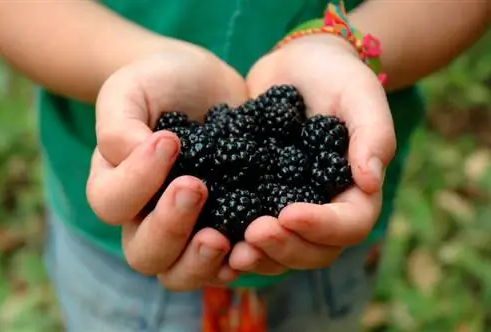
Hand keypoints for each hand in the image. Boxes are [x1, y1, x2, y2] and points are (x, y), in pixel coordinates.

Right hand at [86, 44, 248, 290]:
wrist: (204, 86)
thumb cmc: (160, 83)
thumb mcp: (131, 89)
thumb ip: (120, 125)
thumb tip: (135, 158)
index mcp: (116, 185)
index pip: (112, 202)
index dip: (137, 181)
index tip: (170, 142)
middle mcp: (145, 218)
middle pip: (144, 253)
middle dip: (168, 229)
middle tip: (195, 188)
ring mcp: (186, 231)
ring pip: (178, 274)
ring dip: (199, 263)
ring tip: (220, 238)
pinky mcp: (223, 229)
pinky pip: (224, 265)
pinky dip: (237, 263)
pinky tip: (251, 245)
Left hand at [228, 35, 395, 273]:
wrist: (296, 67)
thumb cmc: (335, 76)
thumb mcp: (359, 95)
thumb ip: (372, 135)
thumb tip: (371, 181)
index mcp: (354, 191)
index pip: (350, 225)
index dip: (323, 227)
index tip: (289, 213)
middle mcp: (323, 208)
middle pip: (313, 251)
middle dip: (285, 247)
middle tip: (254, 234)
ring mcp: (289, 208)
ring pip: (281, 251)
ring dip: (258, 255)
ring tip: (230, 246)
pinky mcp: (258, 200)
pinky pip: (249, 232)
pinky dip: (233, 240)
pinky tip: (209, 235)